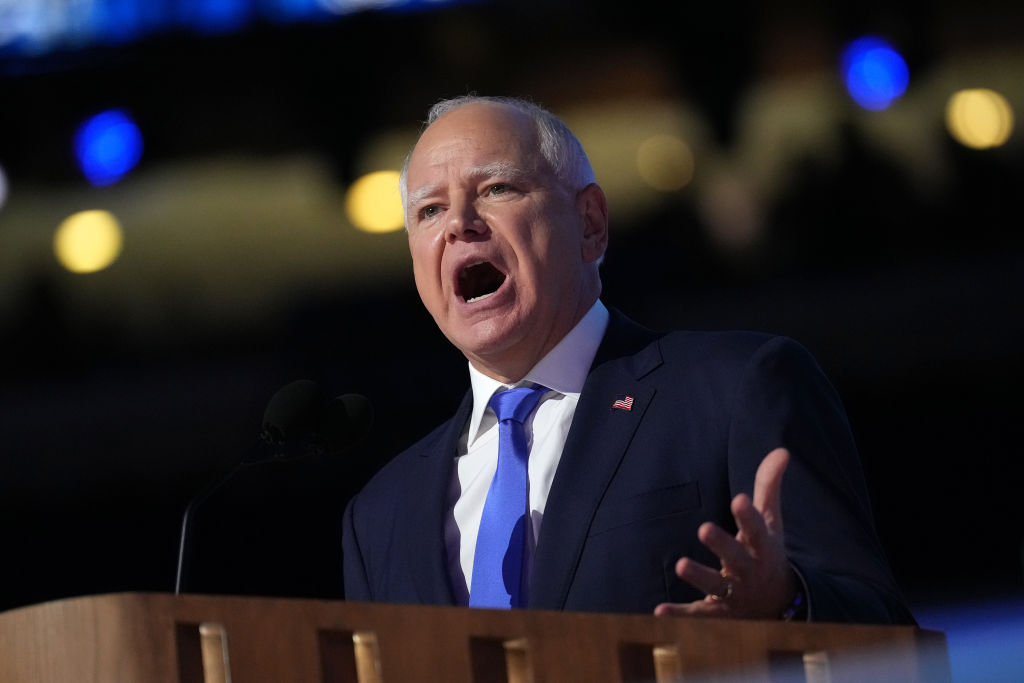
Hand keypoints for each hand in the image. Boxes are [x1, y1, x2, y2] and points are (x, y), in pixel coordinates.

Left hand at [654, 447, 797, 618]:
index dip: (749, 516)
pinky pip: (698, 614)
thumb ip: (769, 486)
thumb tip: (781, 450)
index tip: (739, 499)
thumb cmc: (766, 553)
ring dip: (699, 576)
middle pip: (737, 558)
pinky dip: (679, 615)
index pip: (757, 530)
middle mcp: (749, 571)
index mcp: (761, 547)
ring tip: (681, 564)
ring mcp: (734, 594)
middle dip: (722, 544)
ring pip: (716, 586)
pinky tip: (658, 611)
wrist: (777, 607)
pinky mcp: (718, 612)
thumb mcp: (771, 522)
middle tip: (704, 528)